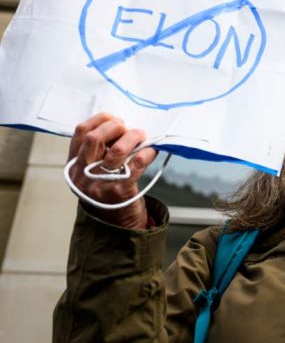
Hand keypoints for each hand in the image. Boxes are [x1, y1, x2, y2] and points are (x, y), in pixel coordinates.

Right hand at [68, 113, 156, 228]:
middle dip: (115, 126)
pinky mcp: (120, 191)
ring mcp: (100, 184)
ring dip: (133, 137)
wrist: (117, 225)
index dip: (98, 120)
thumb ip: (98, 152)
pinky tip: (152, 150)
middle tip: (128, 127)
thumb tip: (120, 124)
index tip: (114, 117)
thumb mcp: (92, 172)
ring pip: (117, 150)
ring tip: (142, 135)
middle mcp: (82, 175)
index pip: (79, 133)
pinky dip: (147, 152)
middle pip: (94, 139)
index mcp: (74, 166)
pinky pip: (137, 164)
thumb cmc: (108, 191)